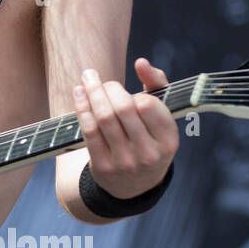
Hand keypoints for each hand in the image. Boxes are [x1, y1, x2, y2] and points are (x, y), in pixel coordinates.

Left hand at [72, 57, 178, 198]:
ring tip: (87, 78)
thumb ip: (157, 85)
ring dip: (91, 93)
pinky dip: (81, 108)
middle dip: (107, 87)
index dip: (134, 94)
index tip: (128, 93)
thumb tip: (141, 62)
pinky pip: (89, 131)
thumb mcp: (161, 117)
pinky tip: (79, 94)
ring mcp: (125, 162)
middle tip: (100, 79)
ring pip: (103, 118)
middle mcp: (149, 154)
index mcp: (169, 141)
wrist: (134, 185)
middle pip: (123, 109)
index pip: (148, 105)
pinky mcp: (103, 167)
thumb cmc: (149, 139)